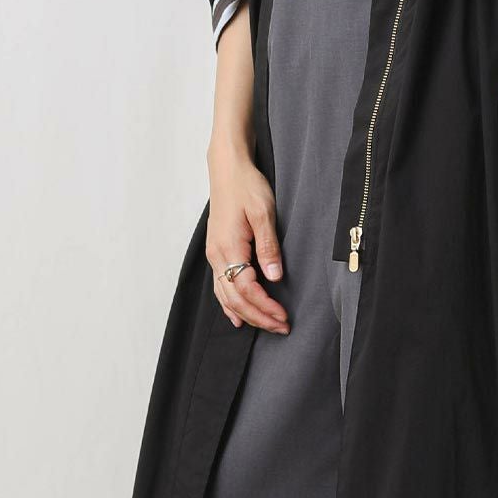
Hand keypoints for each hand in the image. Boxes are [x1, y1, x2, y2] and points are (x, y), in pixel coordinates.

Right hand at [204, 143, 289, 332]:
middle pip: (235, 299)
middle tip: (281, 327)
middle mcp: (217, 255)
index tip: (284, 317)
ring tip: (267, 325)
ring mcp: (214, 254)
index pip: (247, 289)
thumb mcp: (264, 213)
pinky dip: (229, 304)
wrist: (228, 169)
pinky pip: (220, 286)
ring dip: (247, 313)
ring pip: (226, 296)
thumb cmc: (247, 186)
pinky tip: (237, 315)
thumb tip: (274, 277)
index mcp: (229, 247)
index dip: (265, 307)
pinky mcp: (217, 251)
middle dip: (259, 316)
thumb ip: (269, 247)